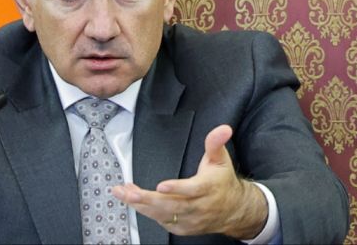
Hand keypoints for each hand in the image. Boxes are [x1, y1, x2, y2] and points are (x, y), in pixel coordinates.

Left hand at [112, 125, 267, 238]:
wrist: (233, 210)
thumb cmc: (222, 182)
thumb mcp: (220, 159)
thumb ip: (215, 143)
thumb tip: (223, 129)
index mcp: (207, 188)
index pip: (192, 190)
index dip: (177, 189)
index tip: (161, 186)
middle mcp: (197, 207)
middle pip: (171, 205)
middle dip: (147, 199)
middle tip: (128, 192)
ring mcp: (189, 219)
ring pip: (162, 214)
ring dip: (141, 204)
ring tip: (123, 193)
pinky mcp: (182, 228)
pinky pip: (161, 221)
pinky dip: (146, 212)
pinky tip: (134, 201)